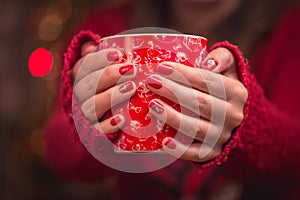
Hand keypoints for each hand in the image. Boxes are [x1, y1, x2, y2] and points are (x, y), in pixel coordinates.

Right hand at [72, 41, 136, 133]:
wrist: (102, 118)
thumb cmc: (107, 86)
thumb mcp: (102, 69)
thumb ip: (96, 56)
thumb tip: (91, 45)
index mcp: (79, 78)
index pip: (83, 66)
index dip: (99, 58)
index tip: (118, 54)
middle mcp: (79, 96)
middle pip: (87, 85)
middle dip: (109, 75)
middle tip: (131, 69)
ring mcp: (84, 115)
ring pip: (90, 106)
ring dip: (110, 96)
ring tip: (131, 88)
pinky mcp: (93, 132)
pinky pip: (97, 130)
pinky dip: (107, 125)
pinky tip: (121, 118)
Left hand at [146, 47, 247, 161]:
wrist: (229, 117)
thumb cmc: (219, 87)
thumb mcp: (228, 68)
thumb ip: (222, 58)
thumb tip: (209, 63)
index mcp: (236, 92)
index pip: (208, 81)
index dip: (184, 74)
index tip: (162, 67)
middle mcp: (232, 115)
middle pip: (200, 103)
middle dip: (174, 92)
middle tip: (151, 82)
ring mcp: (222, 135)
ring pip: (196, 128)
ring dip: (173, 117)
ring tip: (152, 105)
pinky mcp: (212, 151)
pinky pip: (195, 153)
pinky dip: (179, 149)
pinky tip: (163, 142)